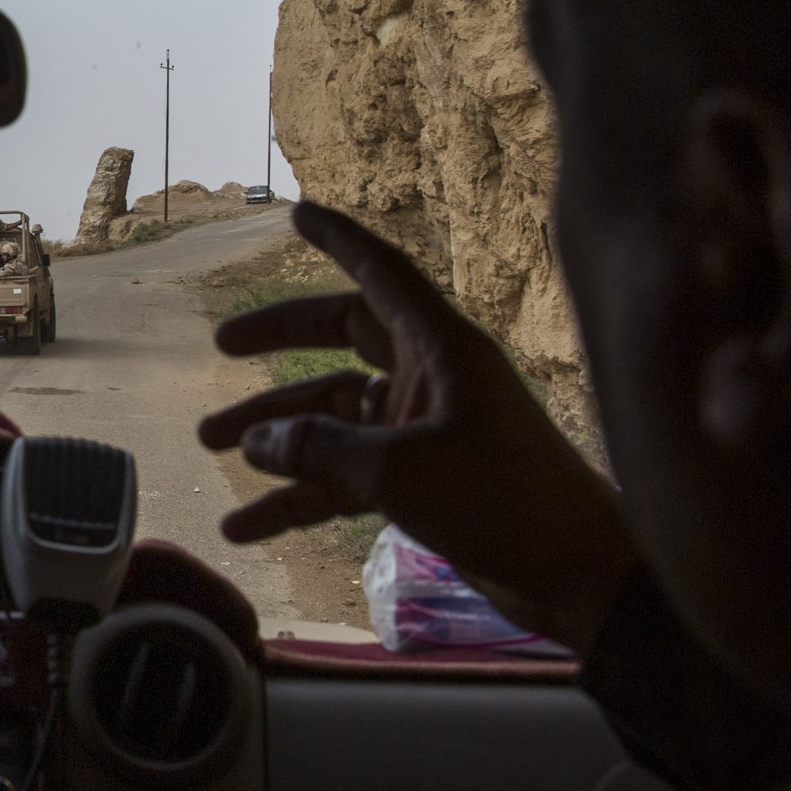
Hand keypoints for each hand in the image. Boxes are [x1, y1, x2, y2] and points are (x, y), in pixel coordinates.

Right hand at [196, 202, 637, 650]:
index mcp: (440, 350)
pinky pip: (342, 478)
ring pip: (333, 418)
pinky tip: (246, 525)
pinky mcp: (422, 482)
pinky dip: (297, 499)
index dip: (338, 241)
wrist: (578, 577)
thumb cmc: (504, 500)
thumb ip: (320, 449)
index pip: (381, 275)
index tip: (296, 213)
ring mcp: (425, 432)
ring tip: (212, 446)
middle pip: (342, 341)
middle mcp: (431, 379)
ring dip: (277, 434)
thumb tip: (256, 441)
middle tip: (220, 346)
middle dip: (279, 344)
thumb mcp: (400, 469)